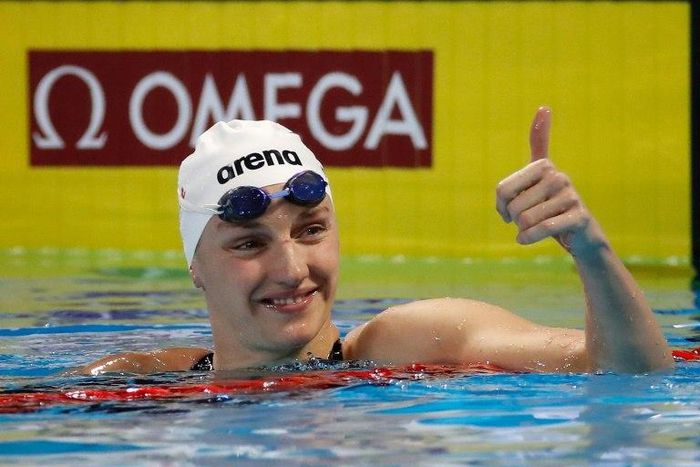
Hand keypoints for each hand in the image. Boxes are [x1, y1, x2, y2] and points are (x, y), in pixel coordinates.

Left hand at [496, 107, 605, 256]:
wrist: (577, 235)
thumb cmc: (546, 209)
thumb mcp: (533, 180)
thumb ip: (536, 146)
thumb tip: (545, 107)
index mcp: (543, 166)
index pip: (503, 189)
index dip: (500, 205)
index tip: (506, 211)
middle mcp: (558, 176)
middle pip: (513, 206)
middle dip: (514, 220)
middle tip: (526, 221)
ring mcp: (570, 195)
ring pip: (526, 219)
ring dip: (524, 230)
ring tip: (535, 228)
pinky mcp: (579, 216)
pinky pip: (541, 228)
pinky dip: (528, 238)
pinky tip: (526, 239)